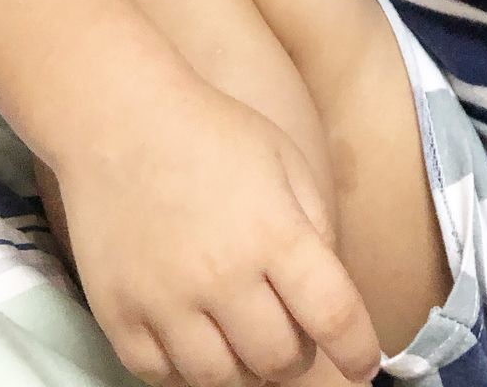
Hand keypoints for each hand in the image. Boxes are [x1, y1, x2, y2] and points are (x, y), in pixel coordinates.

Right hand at [52, 84, 381, 386]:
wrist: (124, 124)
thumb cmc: (216, 135)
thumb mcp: (288, 162)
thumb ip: (317, 227)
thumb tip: (332, 290)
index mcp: (274, 234)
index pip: (332, 314)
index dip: (358, 349)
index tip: (366, 364)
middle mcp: (222, 277)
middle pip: (280, 359)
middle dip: (301, 355)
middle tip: (298, 331)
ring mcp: (165, 303)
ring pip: (223, 380)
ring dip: (249, 369)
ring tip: (252, 335)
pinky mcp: (119, 318)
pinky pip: (163, 378)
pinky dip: (191, 370)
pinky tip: (202, 338)